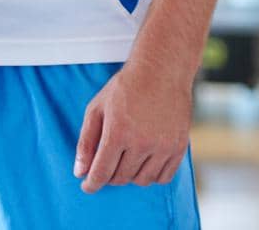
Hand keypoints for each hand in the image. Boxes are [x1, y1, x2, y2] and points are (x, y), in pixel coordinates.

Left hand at [74, 62, 192, 192]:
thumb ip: (86, 142)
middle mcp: (141, 143)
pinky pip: (163, 177)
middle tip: (106, 163)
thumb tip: (79, 172)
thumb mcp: (96, 109)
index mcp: (118, 132)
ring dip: (129, 175)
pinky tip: (143, 162)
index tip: (87, 186)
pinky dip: (151, 175)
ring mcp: (163, 147)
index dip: (92, 183)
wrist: (161, 72)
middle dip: (109, 175)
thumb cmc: (124, 88)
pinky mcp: (178, 148)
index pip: (102, 172)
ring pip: (141, 180)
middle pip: (121, 177)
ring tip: (125, 159)